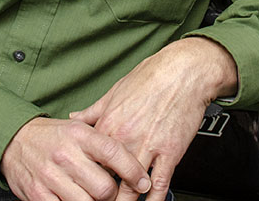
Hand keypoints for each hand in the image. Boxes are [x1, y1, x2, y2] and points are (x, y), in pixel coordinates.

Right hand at [1, 116, 150, 200]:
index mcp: (79, 134)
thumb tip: (134, 163)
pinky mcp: (38, 196)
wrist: (15, 140)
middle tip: (113, 193)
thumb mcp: (79, 129)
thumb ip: (104, 144)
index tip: (143, 182)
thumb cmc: (53, 137)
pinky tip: (76, 199)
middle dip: (113, 195)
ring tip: (94, 196)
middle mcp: (66, 155)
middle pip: (104, 188)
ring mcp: (51, 177)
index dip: (133, 171)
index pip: (114, 153)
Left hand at [69, 38, 237, 200]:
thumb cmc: (151, 77)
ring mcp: (148, 147)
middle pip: (107, 181)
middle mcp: (125, 139)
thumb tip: (74, 118)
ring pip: (130, 188)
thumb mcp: (115, 91)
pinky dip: (153, 200)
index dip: (85, 179)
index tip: (83, 188)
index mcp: (108, 125)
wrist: (184, 71)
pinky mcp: (170, 152)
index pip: (89, 162)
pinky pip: (160, 185)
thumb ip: (93, 110)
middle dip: (103, 198)